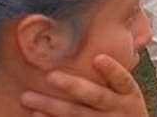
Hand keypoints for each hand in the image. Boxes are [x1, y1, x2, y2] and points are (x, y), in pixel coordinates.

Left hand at [21, 55, 146, 116]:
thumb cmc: (125, 109)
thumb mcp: (128, 94)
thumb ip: (116, 77)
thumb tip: (109, 46)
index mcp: (129, 94)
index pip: (122, 80)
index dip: (112, 70)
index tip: (98, 58)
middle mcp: (117, 108)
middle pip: (96, 96)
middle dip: (73, 86)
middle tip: (50, 76)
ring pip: (77, 114)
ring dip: (51, 105)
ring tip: (27, 97)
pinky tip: (35, 114)